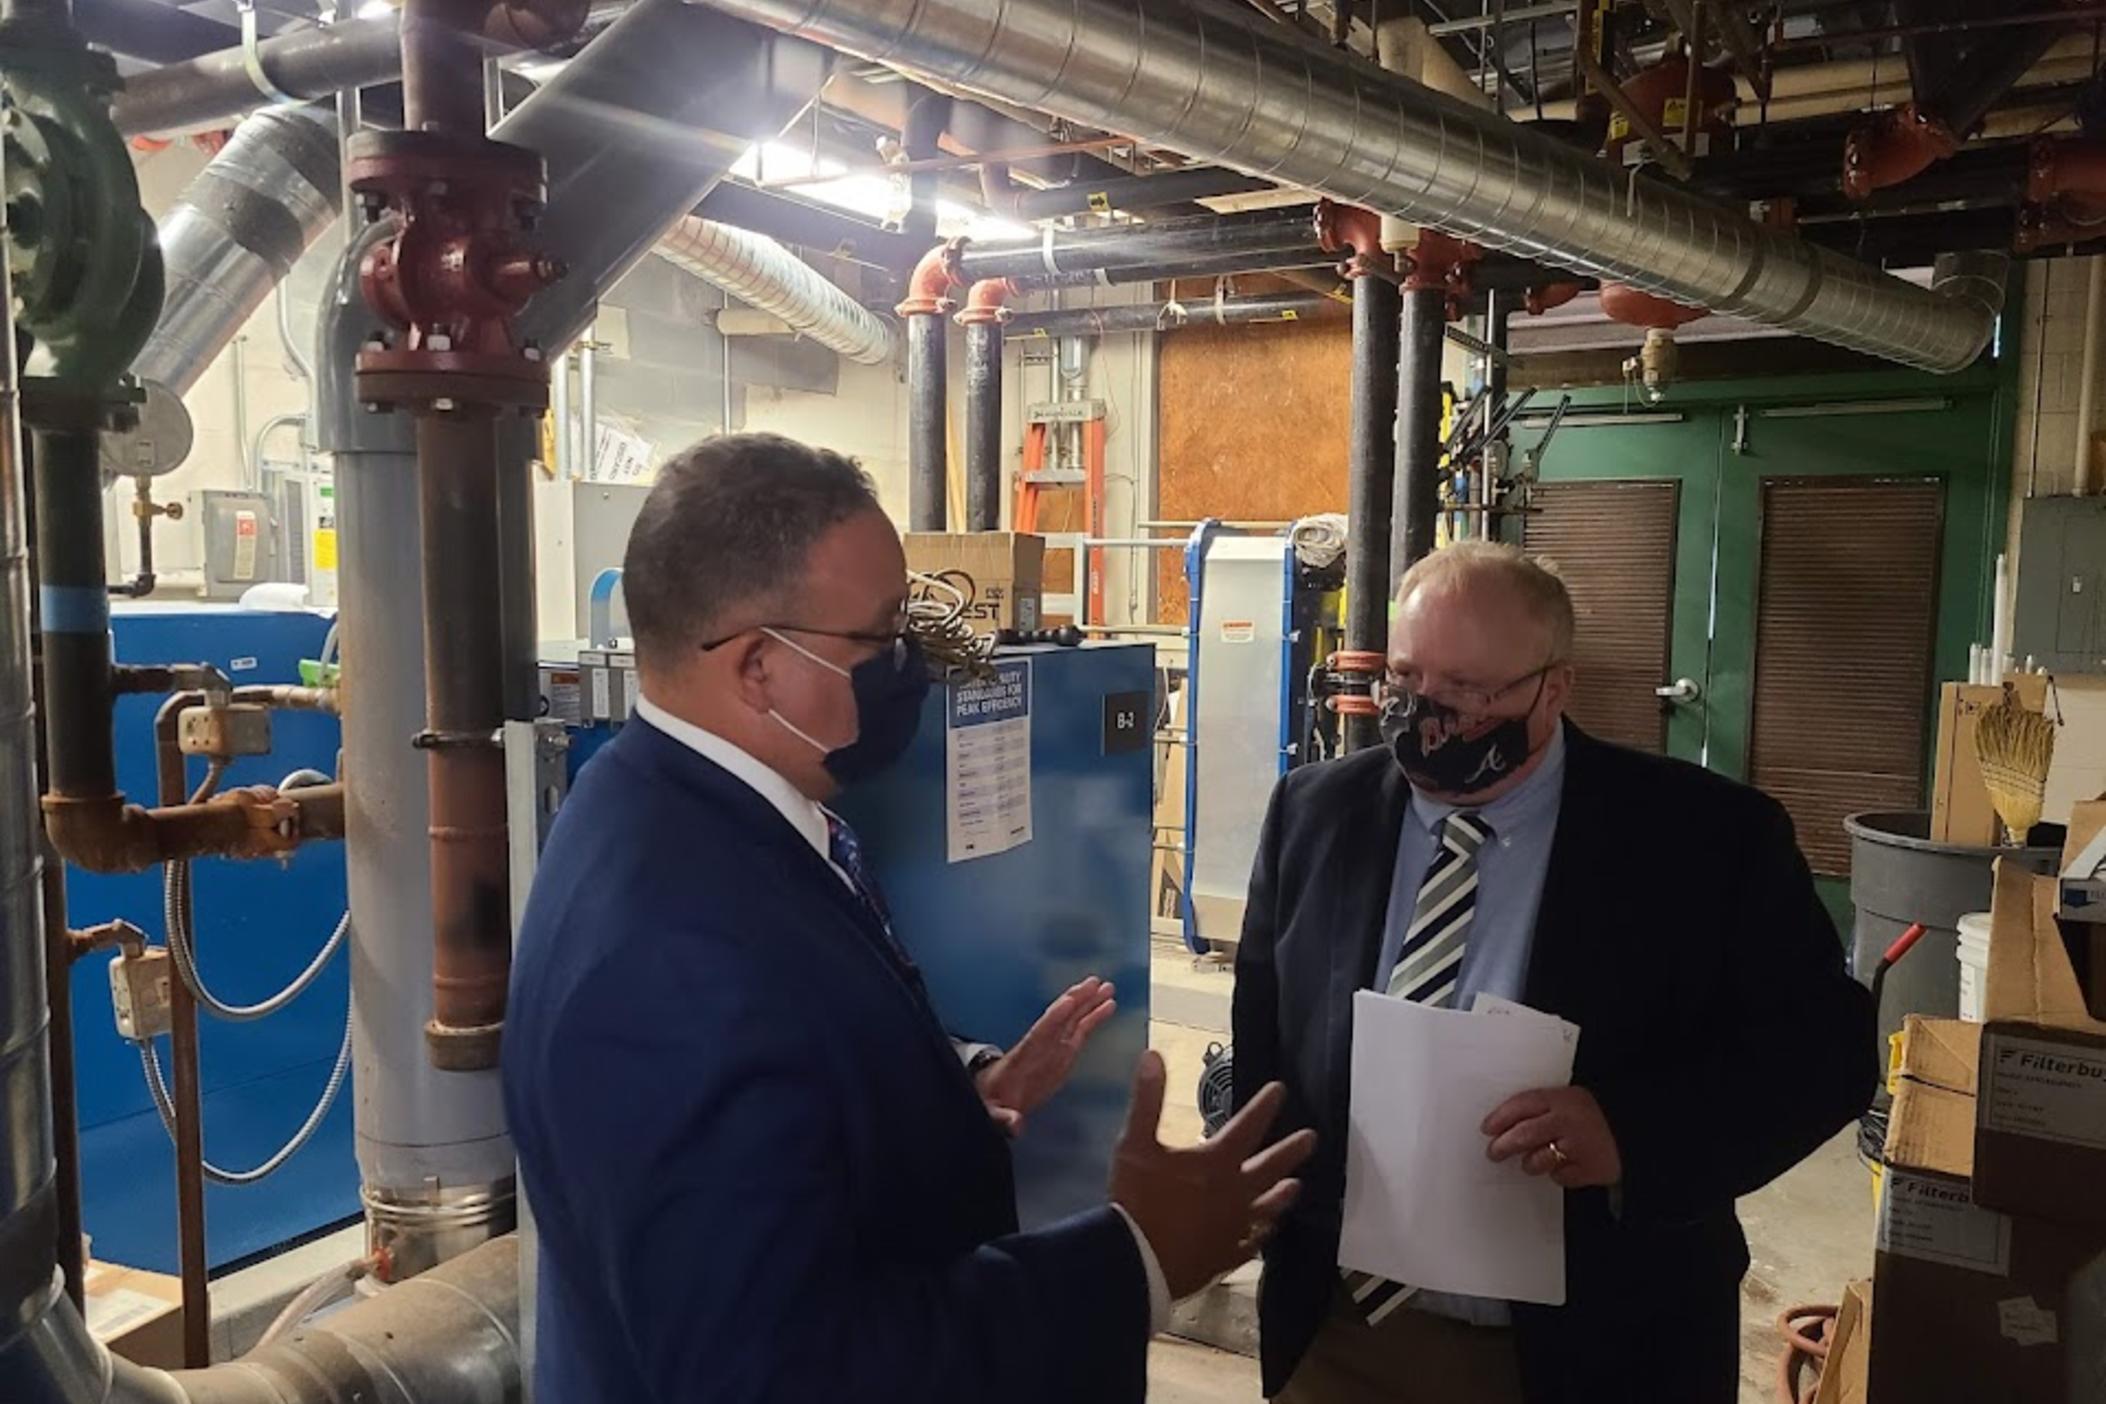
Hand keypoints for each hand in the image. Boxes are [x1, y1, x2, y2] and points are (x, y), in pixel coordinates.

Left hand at [975, 977, 1118, 1133]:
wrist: (994, 1100)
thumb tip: (1015, 1124)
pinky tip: (1108, 1006)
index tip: (1068, 1001)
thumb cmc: (992, 1103)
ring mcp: (1053, 1048)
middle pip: (1059, 1019)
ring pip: (1073, 1020)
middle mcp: (1040, 1047)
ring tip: (1107, 986)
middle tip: (1095, 983)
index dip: (1053, 1018)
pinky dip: (1094, 1018)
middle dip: (1076, 1001)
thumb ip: (1003, 1118)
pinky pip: (1081, 1032)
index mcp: (1022, 1058)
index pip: (1039, 1034)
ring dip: (1089, 1002)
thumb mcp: (993, 1113)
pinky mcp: (1063, 1055)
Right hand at [1109, 1051, 1316, 1298]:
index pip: (1248, 1126)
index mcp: (1217, 1162)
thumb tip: (1154, 1056)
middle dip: (1291, 1150)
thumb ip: (1147, 1100)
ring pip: (1268, 1207)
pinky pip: (1251, 1243)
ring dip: (1283, 1194)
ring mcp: (1234, 1228)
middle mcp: (1235, 1193)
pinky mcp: (1226, 1255)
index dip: (1264, 1106)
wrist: (1138, 1262)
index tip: (1280, 1090)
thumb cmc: (1137, 1200)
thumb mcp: (1135, 1144)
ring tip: (1296, 1185)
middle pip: (1270, 1167)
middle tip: (1312, 1138)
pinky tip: (1263, 1232)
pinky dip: (1260, 1234)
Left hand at [1482, 1086, 1621, 1188]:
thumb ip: (1542, 1109)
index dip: (1500, 1117)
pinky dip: (1560, 1174)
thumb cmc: (1599, 1117)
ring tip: (1535, 1160)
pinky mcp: (1590, 1169)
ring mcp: (1580, 1146)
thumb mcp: (1570, 1101)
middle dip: (1504, 1145)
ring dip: (1531, 1163)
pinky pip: (1561, 1176)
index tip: (1488, 1128)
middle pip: (1525, 1134)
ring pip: (1539, 1159)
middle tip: (1494, 1152)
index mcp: (1563, 1098)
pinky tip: (1568, 1165)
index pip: (1522, 1104)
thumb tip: (1504, 1125)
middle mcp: (1569, 1121)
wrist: (1638, 1133)